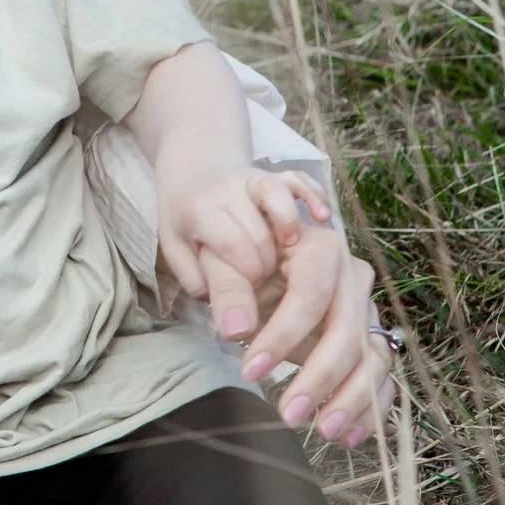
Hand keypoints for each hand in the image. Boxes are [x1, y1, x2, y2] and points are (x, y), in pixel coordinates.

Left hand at [157, 167, 330, 340]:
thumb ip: (210, 286)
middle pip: (261, 233)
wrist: (191, 174)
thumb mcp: (182, 253)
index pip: (232, 244)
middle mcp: (232, 191)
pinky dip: (312, 194)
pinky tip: (322, 217)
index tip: (249, 295)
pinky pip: (300, 179)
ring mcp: (257, 180)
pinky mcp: (280, 176)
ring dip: (289, 233)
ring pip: (280, 201)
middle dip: (267, 268)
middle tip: (260, 286)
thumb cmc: (188, 224)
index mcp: (202, 211)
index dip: (247, 275)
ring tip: (286, 254)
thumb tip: (238, 330)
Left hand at [219, 225, 397, 450]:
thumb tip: (234, 330)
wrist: (264, 264)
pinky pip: (383, 377)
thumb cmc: (243, 260)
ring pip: (373, 357)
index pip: (311, 294)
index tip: (249, 372)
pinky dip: (371, 408)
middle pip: (348, 331)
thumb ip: (227, 289)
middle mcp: (353, 277)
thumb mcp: (225, 262)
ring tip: (323, 432)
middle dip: (320, 377)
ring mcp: (368, 311)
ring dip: (352, 399)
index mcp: (320, 249)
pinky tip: (347, 435)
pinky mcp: (372, 341)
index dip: (283, 335)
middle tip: (288, 414)